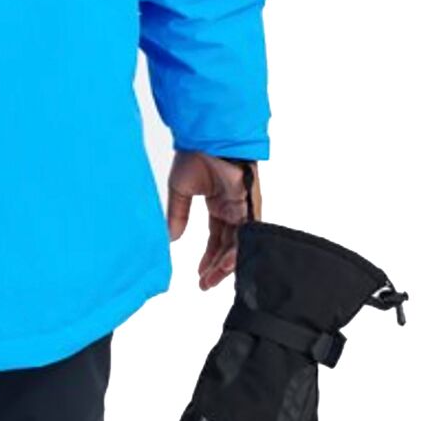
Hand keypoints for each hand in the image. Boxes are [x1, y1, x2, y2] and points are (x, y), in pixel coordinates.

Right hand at [166, 153, 261, 290]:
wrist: (206, 136)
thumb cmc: (194, 155)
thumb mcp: (180, 193)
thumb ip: (177, 217)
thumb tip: (171, 240)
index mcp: (220, 203)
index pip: (217, 237)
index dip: (209, 257)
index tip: (199, 275)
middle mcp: (234, 206)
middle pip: (228, 244)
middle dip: (216, 266)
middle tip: (205, 284)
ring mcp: (244, 205)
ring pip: (238, 242)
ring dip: (225, 264)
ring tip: (211, 281)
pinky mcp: (249, 203)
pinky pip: (246, 232)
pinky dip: (237, 250)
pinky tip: (225, 267)